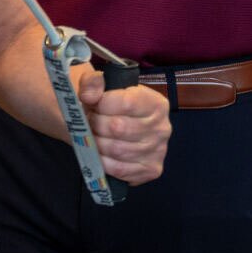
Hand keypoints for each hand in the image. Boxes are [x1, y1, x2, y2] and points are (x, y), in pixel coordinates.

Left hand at [78, 69, 170, 184]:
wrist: (122, 127)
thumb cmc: (113, 106)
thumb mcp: (104, 86)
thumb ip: (93, 82)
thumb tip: (89, 95)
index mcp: (156, 103)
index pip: (126, 103)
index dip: (101, 104)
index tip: (93, 105)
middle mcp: (162, 127)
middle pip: (118, 128)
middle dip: (96, 125)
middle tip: (90, 122)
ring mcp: (159, 151)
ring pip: (116, 150)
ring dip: (97, 143)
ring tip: (94, 136)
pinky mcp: (151, 170)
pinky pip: (119, 169)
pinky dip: (103, 162)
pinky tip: (100, 153)